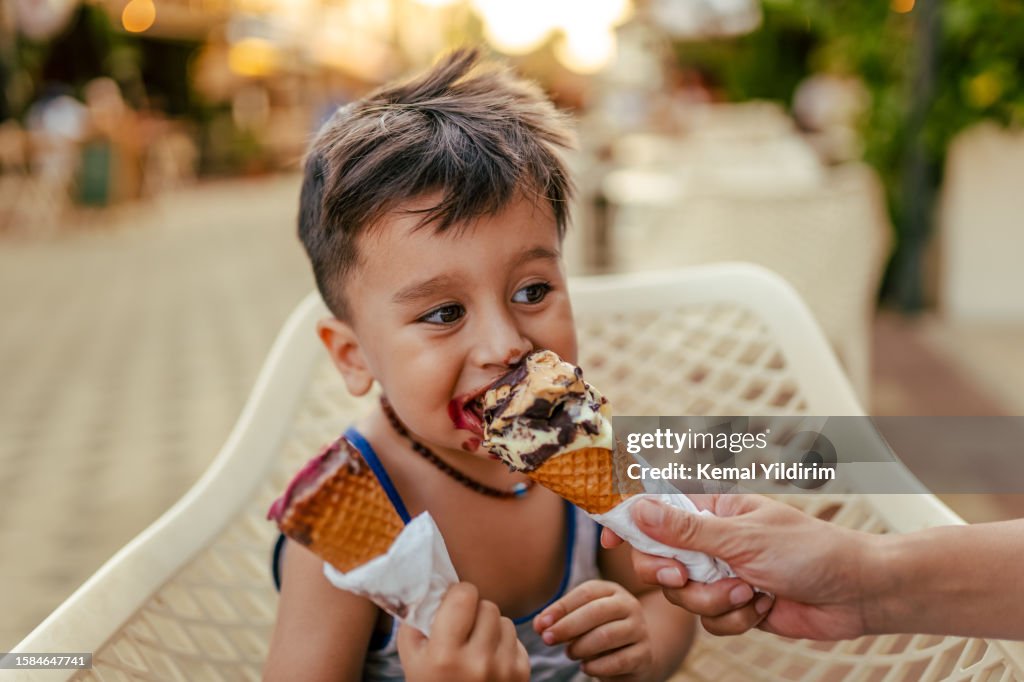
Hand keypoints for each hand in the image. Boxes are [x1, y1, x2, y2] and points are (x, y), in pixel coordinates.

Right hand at [397, 583, 528, 681]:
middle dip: (475, 612)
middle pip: (487, 606)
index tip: (452, 603)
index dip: (458, 594)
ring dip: (491, 627)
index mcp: (445, 655)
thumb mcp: (412, 658)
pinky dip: (503, 645)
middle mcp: (478, 662)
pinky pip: (517, 640)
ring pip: (505, 620)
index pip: (464, 596)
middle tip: (463, 627)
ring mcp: (503, 669)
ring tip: (476, 646)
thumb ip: (415, 619)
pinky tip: (489, 660)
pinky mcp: (521, 675)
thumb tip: (429, 584)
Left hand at [533, 580, 652, 680]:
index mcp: (611, 590)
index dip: (560, 607)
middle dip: (567, 626)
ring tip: (569, 653)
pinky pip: (619, 660)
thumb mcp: (580, 621)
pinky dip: (597, 666)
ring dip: (581, 646)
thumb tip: (539, 624)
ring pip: (607, 635)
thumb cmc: (599, 632)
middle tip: (547, 639)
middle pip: (597, 611)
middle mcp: (628, 605)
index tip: (540, 624)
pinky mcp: (644, 654)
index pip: (585, 592)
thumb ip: (559, 619)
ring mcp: (639, 629)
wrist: (634, 655)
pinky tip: (585, 667)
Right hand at [602, 495, 873, 639]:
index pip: (658, 508)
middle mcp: (712, 540)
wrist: (856, 593)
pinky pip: (709, 619)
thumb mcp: (742, 537)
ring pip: (683, 595)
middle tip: (686, 575)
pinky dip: (734, 618)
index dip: (630, 521)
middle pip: (660, 559)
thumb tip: (639, 509)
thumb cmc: (809, 551)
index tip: (609, 538)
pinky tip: (762, 605)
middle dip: (673, 574)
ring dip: (715, 600)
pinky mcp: (735, 605)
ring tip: (750, 591)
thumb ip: (686, 528)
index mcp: (713, 509)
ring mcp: (723, 573)